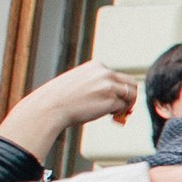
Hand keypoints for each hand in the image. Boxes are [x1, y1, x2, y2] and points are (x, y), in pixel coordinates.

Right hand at [0, 60, 137, 157]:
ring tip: (116, 113)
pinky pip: (123, 108)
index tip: (114, 97)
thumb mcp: (79, 82)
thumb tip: (114, 96)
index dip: (119, 88)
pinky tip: (106, 115)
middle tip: (126, 106)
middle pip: (131, 83)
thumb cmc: (61, 97)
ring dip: (127, 105)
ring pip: (131, 95)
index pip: (117, 75)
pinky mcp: (111, 101)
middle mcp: (105, 73)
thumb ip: (96, 84)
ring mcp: (109, 87)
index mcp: (97, 66)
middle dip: (130, 95)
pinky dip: (118, 113)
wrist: (50, 107)